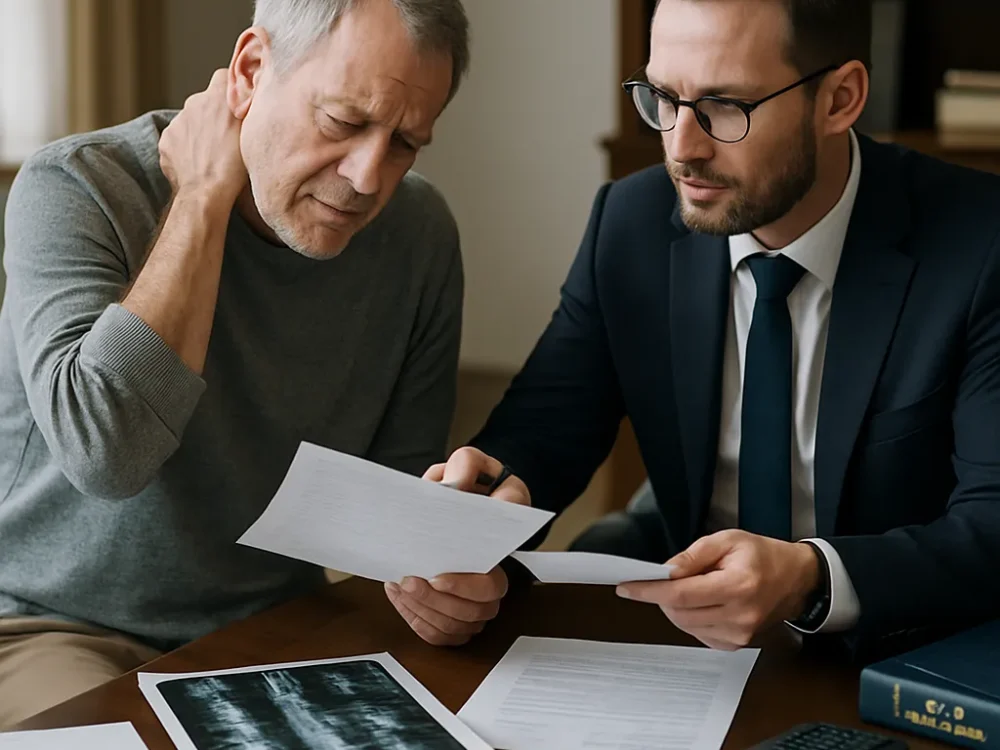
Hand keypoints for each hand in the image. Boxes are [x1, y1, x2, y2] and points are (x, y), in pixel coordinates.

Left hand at [159, 69, 246, 204]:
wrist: (206, 194)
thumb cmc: (235, 167)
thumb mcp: (252, 133)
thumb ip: (249, 108)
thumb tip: (252, 93)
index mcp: (217, 98)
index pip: (224, 76)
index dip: (231, 88)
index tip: (237, 102)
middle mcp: (193, 103)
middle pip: (205, 102)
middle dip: (214, 115)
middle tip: (228, 138)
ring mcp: (177, 122)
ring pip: (191, 121)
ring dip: (200, 133)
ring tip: (212, 155)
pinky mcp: (165, 141)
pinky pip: (178, 139)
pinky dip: (186, 148)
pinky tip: (198, 163)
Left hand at [386, 447, 529, 645]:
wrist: (466, 495)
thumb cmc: (471, 481)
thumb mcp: (471, 461)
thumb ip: (466, 465)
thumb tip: (453, 487)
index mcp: (506, 540)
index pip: (495, 577)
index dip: (466, 584)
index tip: (437, 576)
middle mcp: (500, 575)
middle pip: (479, 608)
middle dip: (438, 600)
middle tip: (409, 579)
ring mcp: (482, 598)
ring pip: (460, 624)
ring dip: (425, 608)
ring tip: (399, 584)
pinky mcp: (461, 611)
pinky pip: (444, 632)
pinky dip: (418, 618)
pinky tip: (400, 595)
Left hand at [616, 530, 820, 649]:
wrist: (795, 579)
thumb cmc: (761, 555)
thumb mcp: (727, 540)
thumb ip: (693, 555)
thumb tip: (666, 571)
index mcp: (738, 586)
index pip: (681, 595)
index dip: (649, 591)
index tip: (626, 586)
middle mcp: (740, 616)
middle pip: (679, 613)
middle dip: (660, 596)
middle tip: (661, 578)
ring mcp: (739, 635)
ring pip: (685, 625)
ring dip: (674, 607)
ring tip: (691, 585)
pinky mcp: (736, 644)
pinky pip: (698, 634)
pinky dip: (689, 618)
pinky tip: (701, 601)